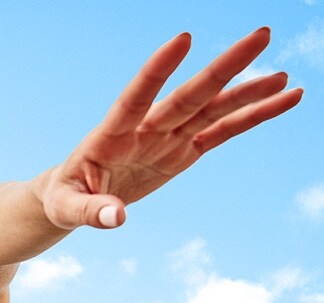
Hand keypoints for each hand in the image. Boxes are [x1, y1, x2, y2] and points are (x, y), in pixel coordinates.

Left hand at [42, 27, 302, 229]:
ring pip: (212, 109)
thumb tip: (116, 218)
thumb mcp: (68, 209)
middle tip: (262, 36)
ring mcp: (167, 137)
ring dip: (248, 92)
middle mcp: (144, 128)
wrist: (73, 196)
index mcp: (110, 135)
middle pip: (188, 95)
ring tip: (285, 77)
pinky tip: (285, 99)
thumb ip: (91, 211)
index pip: (135, 97)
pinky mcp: (183, 151)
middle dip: (224, 68)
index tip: (183, 39)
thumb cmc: (65, 198)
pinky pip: (222, 132)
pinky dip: (252, 118)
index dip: (157, 71)